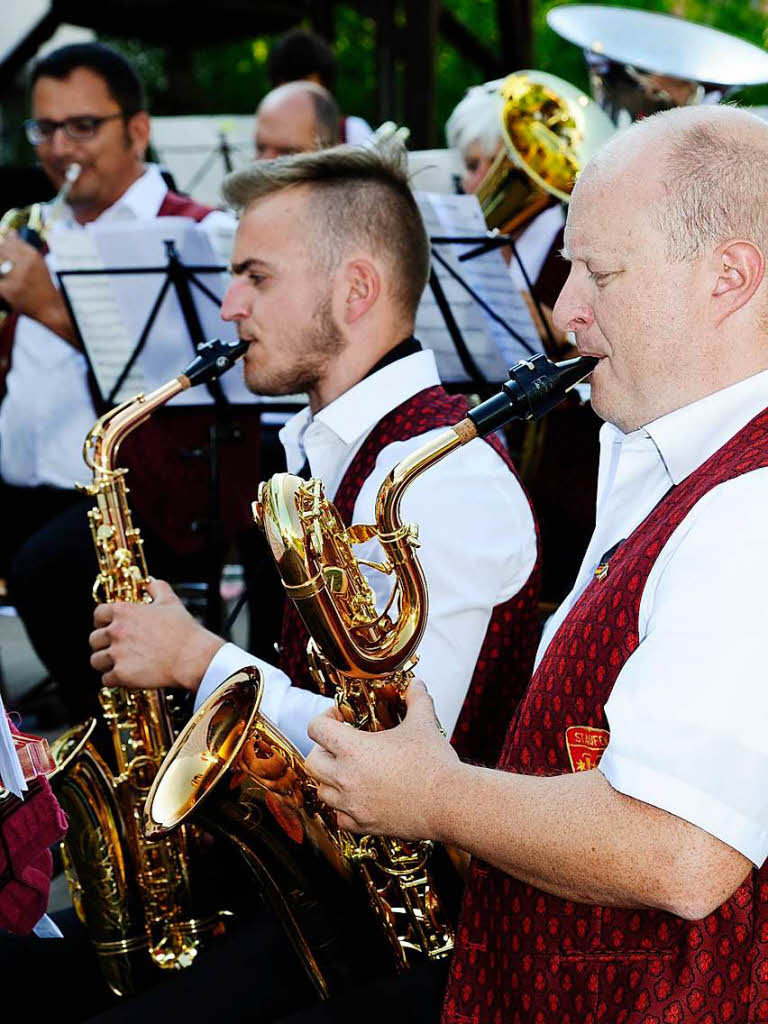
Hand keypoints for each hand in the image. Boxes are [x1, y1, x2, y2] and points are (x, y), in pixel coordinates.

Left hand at [0, 231, 76, 344]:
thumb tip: (10, 233)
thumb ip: (23, 248)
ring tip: (7, 275)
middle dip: (2, 256)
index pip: (10, 241)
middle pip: (2, 251)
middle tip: (7, 266)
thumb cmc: (43, 287)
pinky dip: (1, 285)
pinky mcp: (9, 291)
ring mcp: (17, 278)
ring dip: (1, 269)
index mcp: (33, 256)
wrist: (51, 309)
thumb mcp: (38, 263)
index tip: (5, 250)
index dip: (5, 244)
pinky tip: (5, 287)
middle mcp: (25, 265)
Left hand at [89, 579, 224, 690]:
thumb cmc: (184, 631)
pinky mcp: (122, 674)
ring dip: (105, 663)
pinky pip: (106, 679)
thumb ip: (157, 588)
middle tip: (116, 649)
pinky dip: (114, 680)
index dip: (102, 622)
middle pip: (94, 640)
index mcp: (124, 612)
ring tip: (118, 665)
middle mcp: (116, 631)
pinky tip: (125, 677)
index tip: (108, 627)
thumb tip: (150, 583)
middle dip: (103, 645)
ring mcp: (117, 654)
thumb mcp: (171, 602)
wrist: (192, 657)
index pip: (98, 614)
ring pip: (96, 660)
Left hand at [305, 679, 459, 839]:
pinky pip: (340, 818)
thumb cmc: (434, 763)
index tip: (340, 718)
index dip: (324, 718)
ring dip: (331, 779)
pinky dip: (344, 808)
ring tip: (349, 771)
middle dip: (322, 750)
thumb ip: (416, 700)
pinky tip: (360, 798)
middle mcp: (346, 778)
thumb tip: (417, 684)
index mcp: (353, 749)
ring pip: (322, 791)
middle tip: (340, 746)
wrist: (449, 803)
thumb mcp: (423, 723)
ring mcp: (352, 804)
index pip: (316, 729)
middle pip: (312, 761)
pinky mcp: (363, 825)